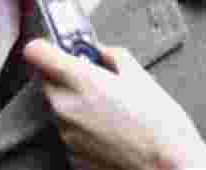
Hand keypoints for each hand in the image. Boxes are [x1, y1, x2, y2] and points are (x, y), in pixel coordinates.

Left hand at [22, 39, 205, 169]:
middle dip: (63, 76)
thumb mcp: (140, 76)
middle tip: (89, 78)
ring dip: (73, 103)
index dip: (45, 47)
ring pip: (58, 108)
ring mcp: (67, 135)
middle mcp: (66, 107)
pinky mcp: (72, 156)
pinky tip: (108, 130)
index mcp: (81, 80)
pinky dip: (82, 129)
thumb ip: (113, 56)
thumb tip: (102, 51)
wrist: (169, 166)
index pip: (36, 52)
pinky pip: (70, 133)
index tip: (56, 48)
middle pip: (45, 81)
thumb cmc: (160, 124)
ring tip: (107, 109)